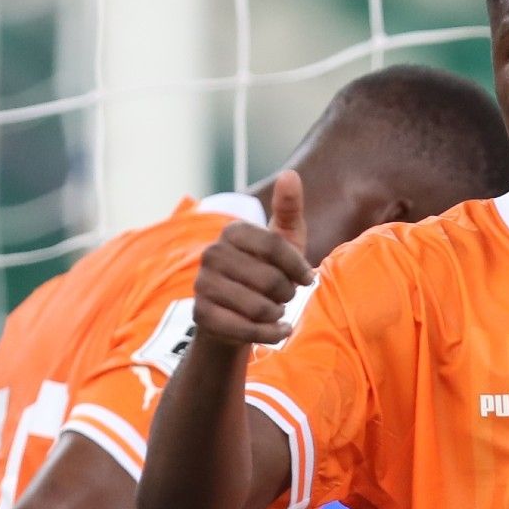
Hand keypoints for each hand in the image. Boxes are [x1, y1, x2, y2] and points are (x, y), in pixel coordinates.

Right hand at [192, 169, 315, 345]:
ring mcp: (202, 285)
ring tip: (274, 310)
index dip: (298, 267)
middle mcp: (212, 254)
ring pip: (259, 306)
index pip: (276, 246)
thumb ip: (289, 209)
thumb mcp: (284, 241)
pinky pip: (245, 330)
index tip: (308, 279)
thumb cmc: (266, 272)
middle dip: (287, 294)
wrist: (236, 315)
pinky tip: (277, 331)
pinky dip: (269, 334)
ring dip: (277, 313)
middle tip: (284, 296)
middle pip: (270, 280)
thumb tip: (290, 174)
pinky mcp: (200, 315)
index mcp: (233, 232)